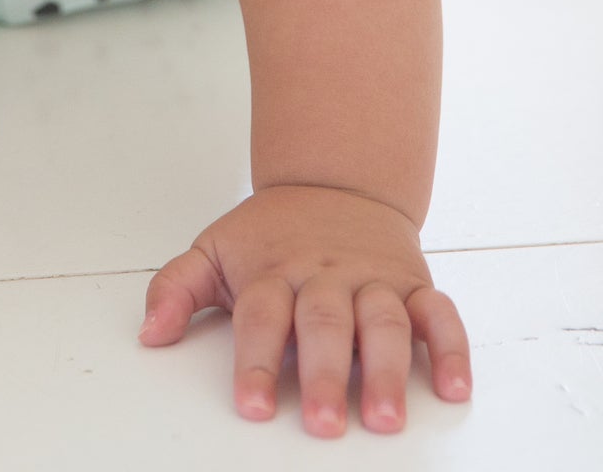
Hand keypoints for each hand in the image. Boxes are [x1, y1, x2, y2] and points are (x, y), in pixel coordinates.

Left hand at [140, 184, 470, 436]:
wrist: (336, 178)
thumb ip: (176, 288)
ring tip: (385, 418)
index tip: (252, 405)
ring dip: (387, 372)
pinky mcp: (413, 285)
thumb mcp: (214, 249)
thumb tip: (148, 333)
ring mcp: (373, 281)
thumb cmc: (273, 231)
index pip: (262, 318)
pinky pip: (440, 315)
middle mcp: (327, 277)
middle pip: (325, 325)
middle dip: (324, 376)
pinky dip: (452, 349)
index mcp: (275, 273)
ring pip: (384, 324)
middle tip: (322, 424)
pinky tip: (454, 388)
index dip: (255, 362)